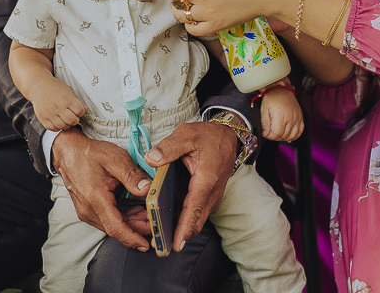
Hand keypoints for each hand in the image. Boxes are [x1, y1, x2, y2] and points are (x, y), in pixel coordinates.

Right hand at [32, 77, 86, 130]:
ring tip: (65, 119)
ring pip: (63, 126)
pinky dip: (57, 127)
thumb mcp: (69, 91)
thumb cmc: (55, 88)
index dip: (81, 112)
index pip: (79, 111)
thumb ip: (77, 101)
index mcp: (66, 99)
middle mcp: (58, 107)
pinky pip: (52, 128)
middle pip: (72, 120)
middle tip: (73, 116)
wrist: (39, 86)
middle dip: (75, 120)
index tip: (78, 110)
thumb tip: (85, 109)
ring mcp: (49, 113)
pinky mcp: (42, 118)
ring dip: (66, 124)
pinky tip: (58, 121)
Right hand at [51, 129, 152, 250]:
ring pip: (113, 226)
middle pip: (117, 229)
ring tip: (149, 214)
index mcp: (96, 199)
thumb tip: (148, 190)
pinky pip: (108, 220)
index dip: (132, 238)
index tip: (147, 244)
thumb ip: (132, 175)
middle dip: (138, 229)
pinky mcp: (88, 211)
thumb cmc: (90, 154)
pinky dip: (123, 218)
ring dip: (132, 223)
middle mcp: (89, 211)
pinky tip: (136, 211)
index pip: (116, 228)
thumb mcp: (115, 158)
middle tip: (157, 222)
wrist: (68, 153)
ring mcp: (87, 212)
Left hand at [143, 121, 237, 251]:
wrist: (229, 137)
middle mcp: (211, 192)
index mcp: (206, 178)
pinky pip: (196, 212)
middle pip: (196, 220)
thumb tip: (151, 159)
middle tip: (159, 244)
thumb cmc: (208, 136)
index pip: (195, 207)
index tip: (175, 242)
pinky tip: (166, 222)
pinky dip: (183, 220)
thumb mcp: (187, 134)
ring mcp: (211, 197)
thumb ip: (169, 147)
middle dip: (179, 234)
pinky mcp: (208, 197)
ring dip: (180, 229)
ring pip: (196, 218)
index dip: (184, 226)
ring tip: (159, 236)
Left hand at [260, 89, 303, 141]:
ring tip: (278, 133)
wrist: (281, 89)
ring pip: (292, 135)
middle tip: (270, 132)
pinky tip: (289, 136)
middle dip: (275, 137)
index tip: (265, 133)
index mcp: (281, 117)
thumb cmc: (272, 98)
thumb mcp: (264, 109)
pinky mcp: (300, 117)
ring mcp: (297, 118)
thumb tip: (265, 134)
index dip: (269, 136)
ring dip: (284, 137)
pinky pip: (300, 131)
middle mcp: (291, 118)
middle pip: (284, 136)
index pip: (276, 134)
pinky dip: (294, 136)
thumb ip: (264, 123)